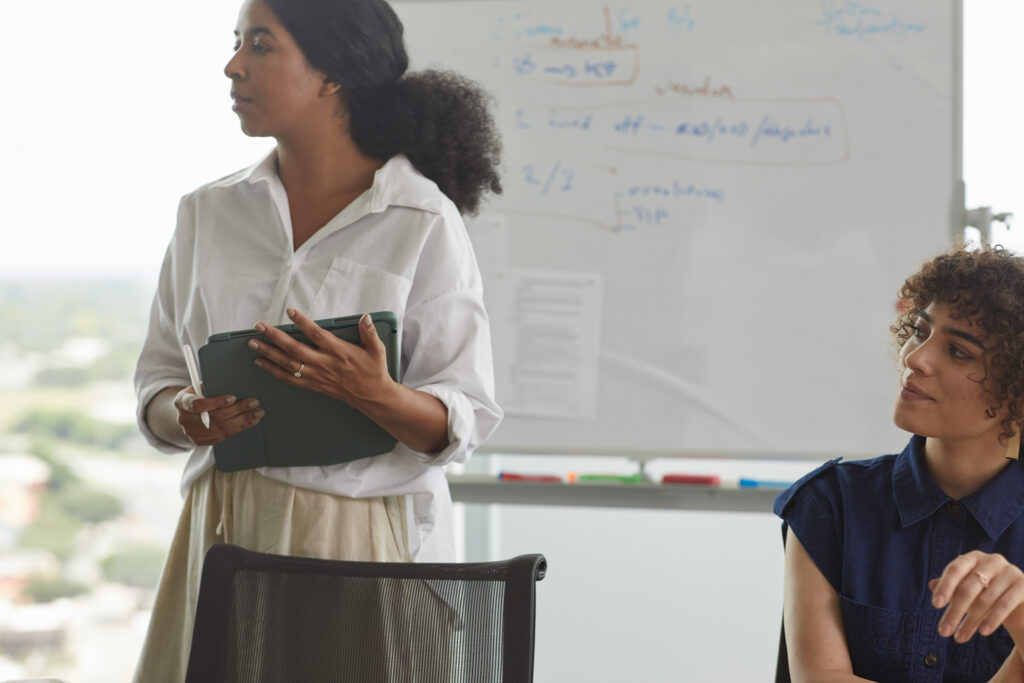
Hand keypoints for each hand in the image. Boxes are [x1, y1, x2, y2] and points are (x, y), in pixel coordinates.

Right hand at [173, 386, 264, 445]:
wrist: (187, 415)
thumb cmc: (197, 395)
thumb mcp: (198, 387)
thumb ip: (211, 386)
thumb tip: (236, 381)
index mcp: (182, 402)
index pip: (197, 404)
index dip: (216, 402)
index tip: (233, 397)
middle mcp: (185, 419)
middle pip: (214, 417)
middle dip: (237, 409)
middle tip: (254, 402)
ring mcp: (192, 433)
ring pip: (221, 428)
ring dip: (243, 420)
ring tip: (258, 412)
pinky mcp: (201, 442)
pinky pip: (224, 436)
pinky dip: (240, 427)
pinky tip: (252, 420)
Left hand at [247, 308, 392, 408]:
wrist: (371, 396)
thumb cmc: (373, 370)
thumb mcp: (377, 349)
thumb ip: (369, 332)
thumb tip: (366, 317)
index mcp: (339, 352)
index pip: (317, 334)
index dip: (303, 323)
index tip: (290, 312)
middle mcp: (324, 364)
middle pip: (294, 349)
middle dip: (274, 337)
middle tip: (259, 327)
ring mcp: (316, 376)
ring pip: (287, 364)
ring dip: (268, 353)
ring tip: (253, 343)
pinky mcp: (312, 385)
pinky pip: (289, 378)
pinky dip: (273, 370)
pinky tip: (261, 363)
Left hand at [930, 550, 1023, 642]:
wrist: (1020, 604)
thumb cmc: (987, 595)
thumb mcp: (968, 590)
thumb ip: (951, 587)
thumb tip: (932, 585)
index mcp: (973, 558)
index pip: (955, 570)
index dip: (945, 587)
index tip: (935, 605)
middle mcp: (991, 561)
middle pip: (968, 588)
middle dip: (954, 612)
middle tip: (943, 632)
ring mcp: (1009, 572)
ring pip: (985, 600)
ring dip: (970, 622)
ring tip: (959, 638)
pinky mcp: (1023, 585)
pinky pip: (1005, 604)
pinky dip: (992, 619)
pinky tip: (983, 632)